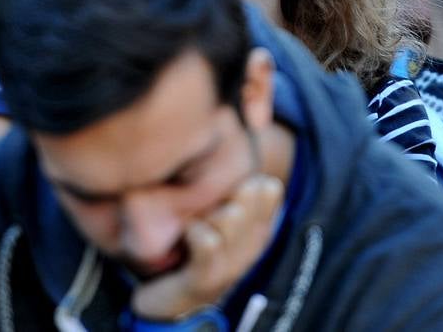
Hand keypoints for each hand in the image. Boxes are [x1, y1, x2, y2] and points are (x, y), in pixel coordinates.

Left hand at [130, 173, 284, 320]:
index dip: (242, 178)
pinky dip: (195, 232)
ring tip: (193, 220)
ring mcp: (234, 263)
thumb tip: (237, 147)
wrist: (173, 295)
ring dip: (207, 213)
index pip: (269, 188)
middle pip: (249, 196)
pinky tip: (187, 234)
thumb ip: (228, 184)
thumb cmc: (195, 242)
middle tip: (203, 204)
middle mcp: (254, 244)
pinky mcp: (208, 277)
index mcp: (260, 225)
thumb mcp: (217, 209)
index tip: (221, 188)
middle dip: (223, 192)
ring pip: (230, 216)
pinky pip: (208, 241)